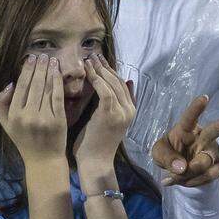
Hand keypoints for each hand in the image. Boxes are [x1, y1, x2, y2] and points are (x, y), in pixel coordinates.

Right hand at [0, 54, 66, 165]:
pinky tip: (58, 73)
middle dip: (38, 68)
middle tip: (42, 55)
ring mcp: (44, 118)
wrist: (44, 159)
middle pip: (33, 85)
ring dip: (48, 72)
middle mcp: (27, 116)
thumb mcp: (6, 124)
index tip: (30, 59)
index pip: (20, 87)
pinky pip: (58, 97)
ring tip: (51, 60)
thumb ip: (2, 104)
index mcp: (13, 115)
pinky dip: (58, 83)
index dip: (26, 71)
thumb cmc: (24, 140)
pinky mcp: (58, 120)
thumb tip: (10, 83)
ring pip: (46, 89)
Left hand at [74, 55, 135, 169]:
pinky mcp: (111, 114)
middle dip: (105, 67)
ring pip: (112, 84)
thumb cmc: (94, 144)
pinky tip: (88, 71)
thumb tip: (114, 84)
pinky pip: (105, 91)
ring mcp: (122, 112)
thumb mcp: (103, 120)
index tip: (98, 60)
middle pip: (119, 81)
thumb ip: (107, 103)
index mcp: (129, 110)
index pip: (122, 84)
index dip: (110, 71)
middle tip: (93, 55)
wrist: (95, 163)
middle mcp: (129, 109)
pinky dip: (97, 79)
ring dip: (100, 69)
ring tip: (89, 59)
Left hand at [151, 95, 218, 186]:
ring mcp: (212, 152)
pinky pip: (207, 176)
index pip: (190, 117)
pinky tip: (186, 181)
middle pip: (213, 132)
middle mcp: (203, 137)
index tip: (205, 98)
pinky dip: (193, 181)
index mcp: (186, 129)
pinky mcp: (218, 166)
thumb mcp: (159, 153)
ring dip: (188, 172)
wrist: (182, 171)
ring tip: (176, 176)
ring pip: (204, 161)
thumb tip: (182, 168)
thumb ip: (166, 158)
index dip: (196, 108)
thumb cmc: (169, 153)